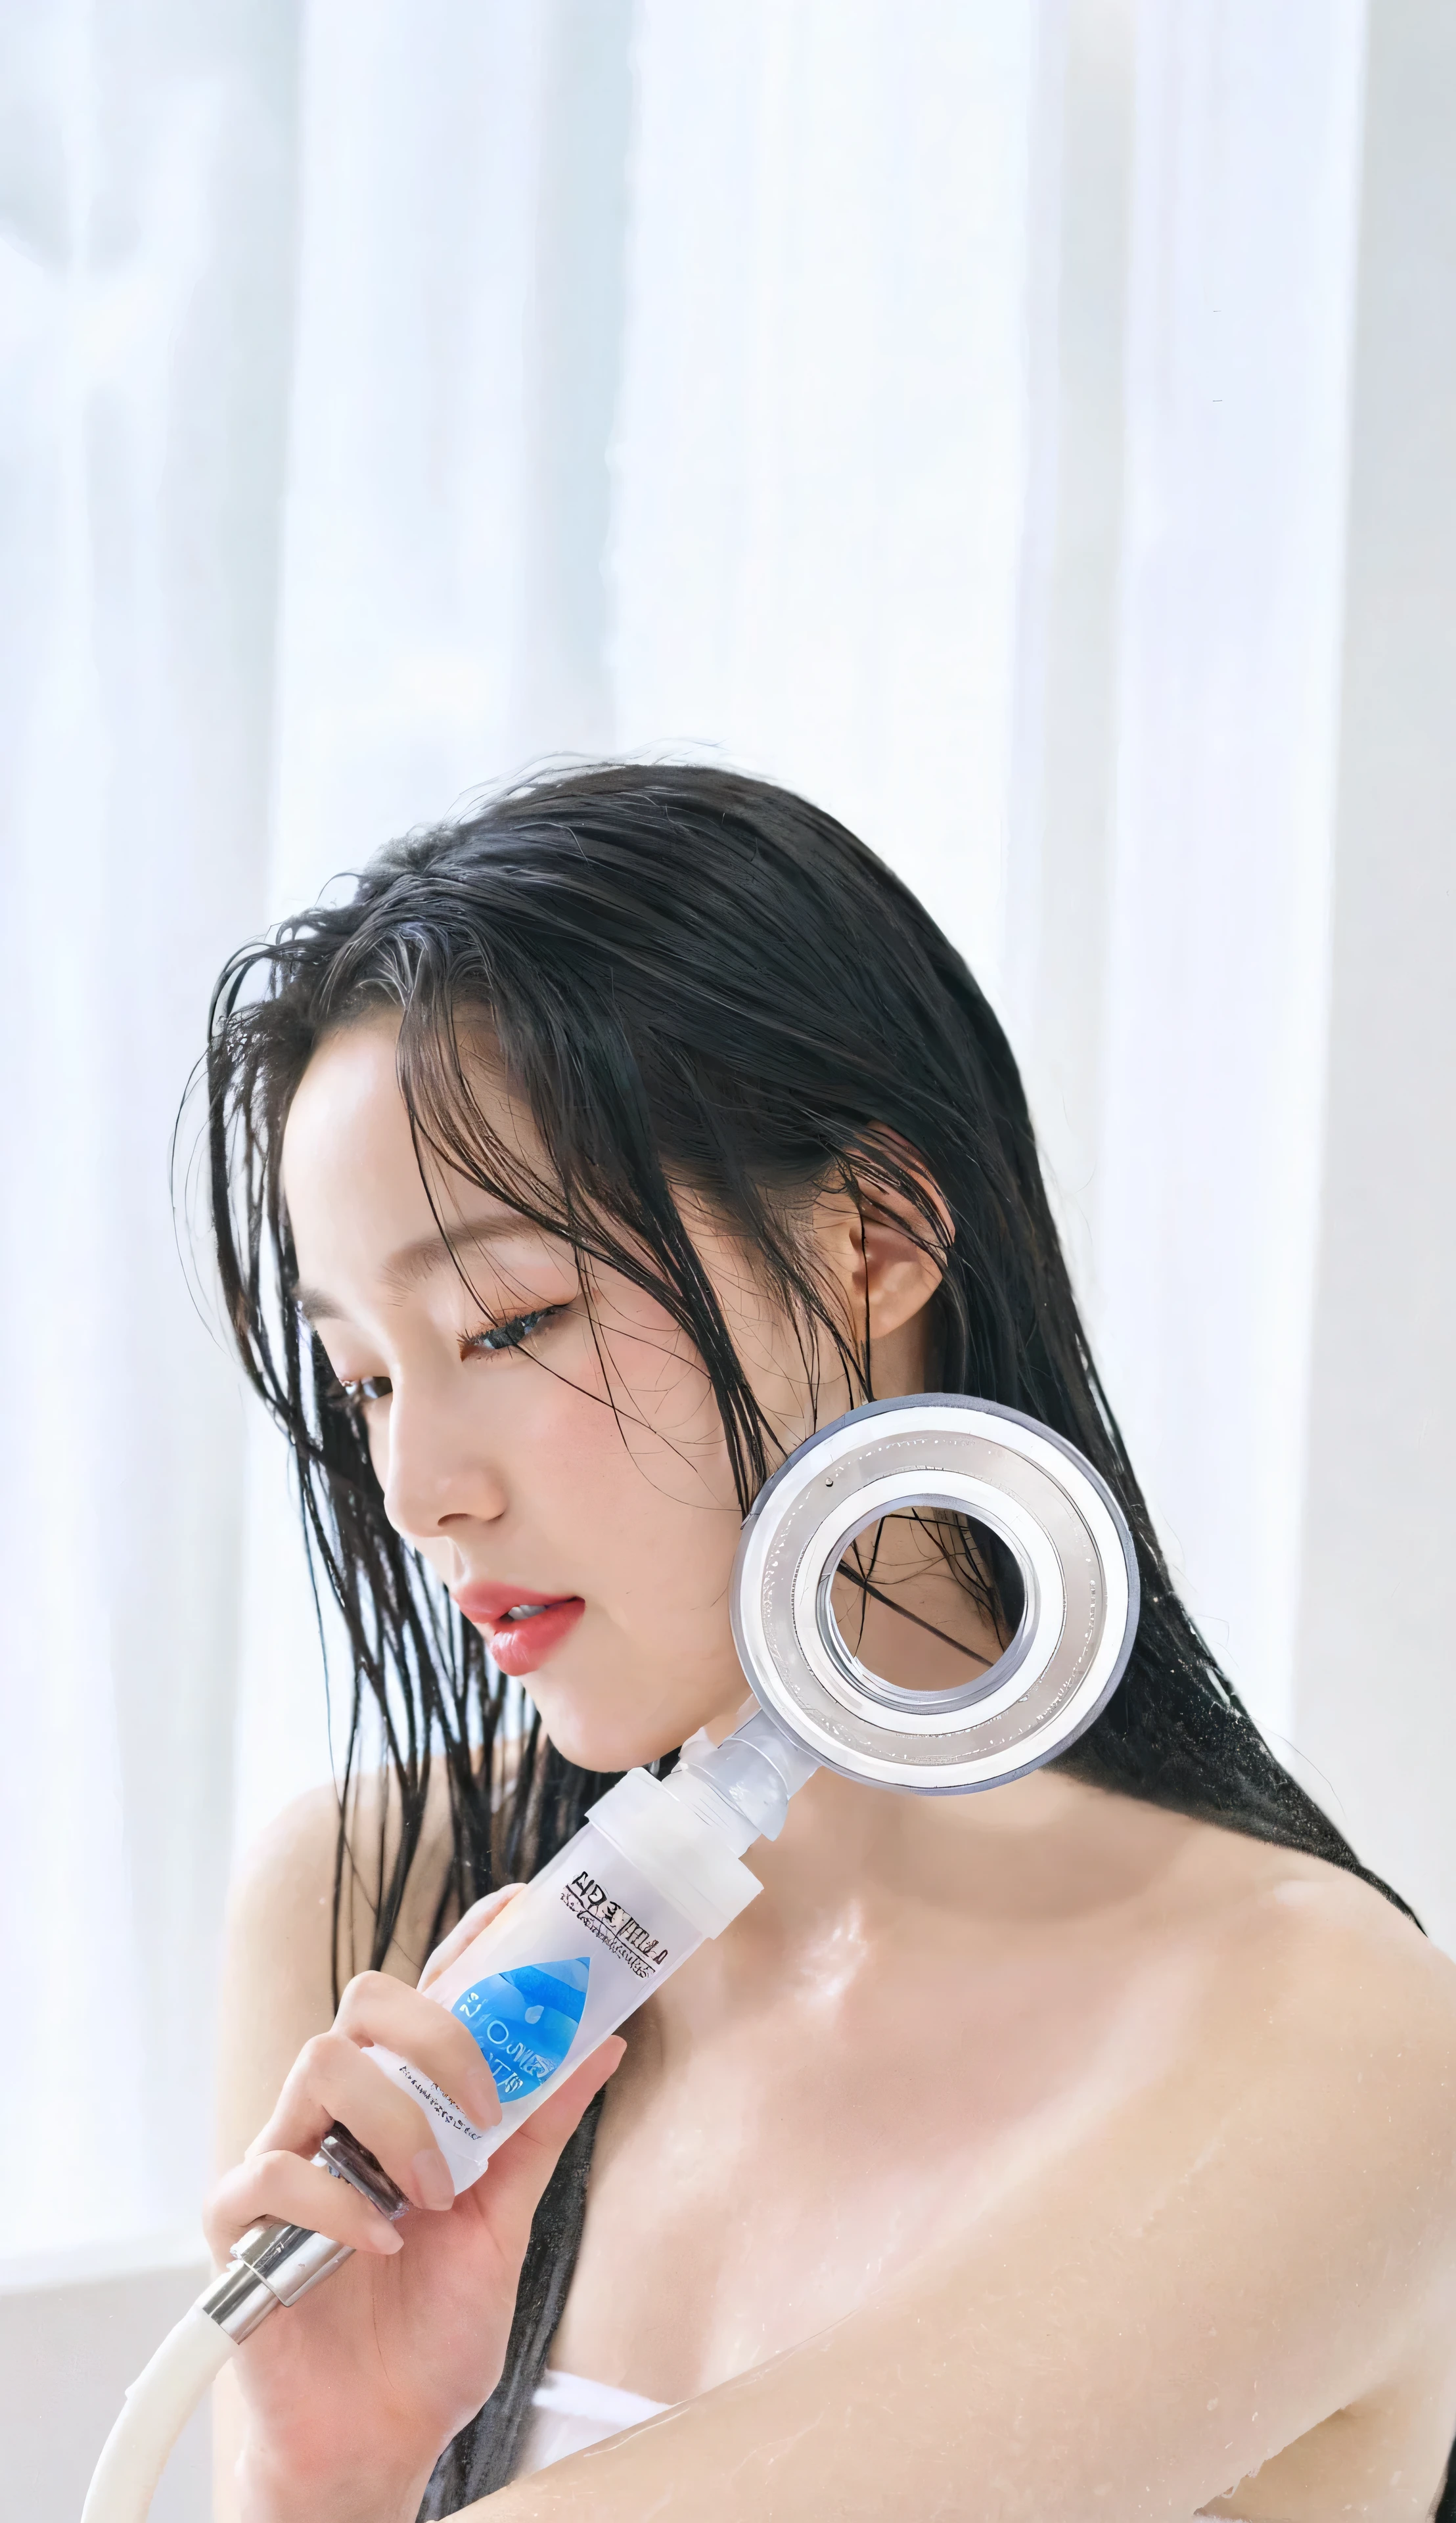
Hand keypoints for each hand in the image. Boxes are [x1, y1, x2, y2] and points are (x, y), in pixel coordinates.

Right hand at [205, 1887, 624, 2522]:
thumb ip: (538, 2132)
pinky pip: (273, 2171)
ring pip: (318, 2063)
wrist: (381, 2440)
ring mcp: (284, 2156)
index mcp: (404, 2102)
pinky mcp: (239, 2223)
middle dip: (432, 2029)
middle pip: (363, 2000)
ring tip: (434, 2195)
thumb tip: (600, 2043)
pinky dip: (337, 2204)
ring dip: (395, 2123)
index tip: (518, 1909)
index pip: (426, 1995)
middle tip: (483, 2103)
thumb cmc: (433, 2330)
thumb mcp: (504, 2223)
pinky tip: (382, 2247)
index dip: (467, 1942)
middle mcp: (340, 2113)